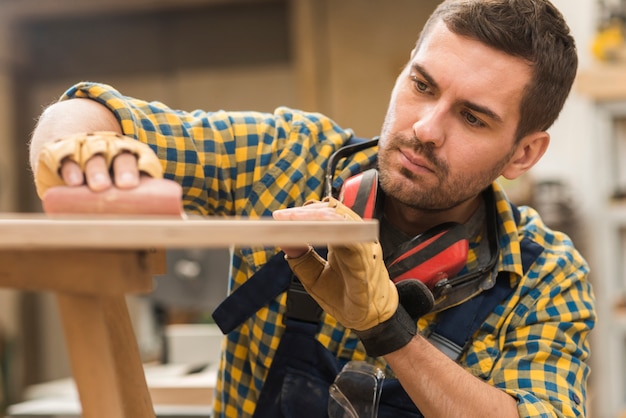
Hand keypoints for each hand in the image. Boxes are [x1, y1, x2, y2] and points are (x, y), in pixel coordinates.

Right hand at [34, 131, 162, 197]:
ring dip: (98, 170)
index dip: (144, 168)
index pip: (141, 158)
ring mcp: (88, 146)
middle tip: (126, 186)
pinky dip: (71, 168)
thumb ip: (134, 205)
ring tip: (98, 187)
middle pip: (122, 156)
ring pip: (95, 155)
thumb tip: (156, 240)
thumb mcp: (118, 183)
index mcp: (130, 153)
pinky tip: (73, 181)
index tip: (142, 183)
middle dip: (125, 169)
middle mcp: (111, 147)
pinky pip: (67, 157)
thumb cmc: (103, 174)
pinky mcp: (63, 150)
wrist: (69, 144)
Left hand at [274, 197, 430, 355]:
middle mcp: (356, 238)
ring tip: (292, 220)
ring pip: (343, 219)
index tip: (280, 216)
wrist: (369, 321)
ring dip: (315, 217)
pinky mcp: (366, 263)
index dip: (304, 212)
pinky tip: (313, 231)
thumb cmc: (345, 297)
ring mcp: (364, 247)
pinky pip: (352, 240)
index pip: (326, 214)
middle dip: (306, 212)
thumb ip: (300, 258)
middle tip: (282, 217)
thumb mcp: (314, 277)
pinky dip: (333, 231)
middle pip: (333, 211)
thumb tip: (282, 239)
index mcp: (344, 239)